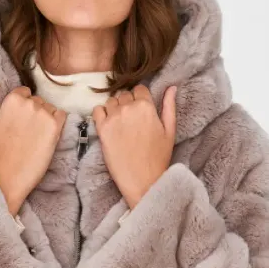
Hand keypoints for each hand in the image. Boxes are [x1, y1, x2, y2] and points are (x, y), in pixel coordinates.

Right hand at [0, 80, 66, 214]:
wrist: (10, 176)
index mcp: (12, 99)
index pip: (24, 92)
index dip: (21, 107)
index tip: (19, 122)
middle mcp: (30, 103)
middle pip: (37, 100)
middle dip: (34, 112)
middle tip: (27, 132)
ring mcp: (44, 114)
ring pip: (49, 108)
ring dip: (45, 118)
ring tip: (35, 136)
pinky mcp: (55, 127)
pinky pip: (61, 115)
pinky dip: (57, 123)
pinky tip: (47, 135)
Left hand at [91, 83, 177, 207]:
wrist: (142, 180)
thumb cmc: (158, 157)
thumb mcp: (169, 130)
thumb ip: (169, 106)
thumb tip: (171, 87)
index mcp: (146, 106)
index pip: (139, 89)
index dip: (140, 98)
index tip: (140, 109)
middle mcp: (128, 108)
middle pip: (124, 94)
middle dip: (127, 103)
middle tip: (131, 120)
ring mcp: (113, 118)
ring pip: (111, 101)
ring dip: (115, 108)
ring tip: (120, 123)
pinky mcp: (102, 129)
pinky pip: (97, 110)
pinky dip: (101, 114)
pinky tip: (109, 124)